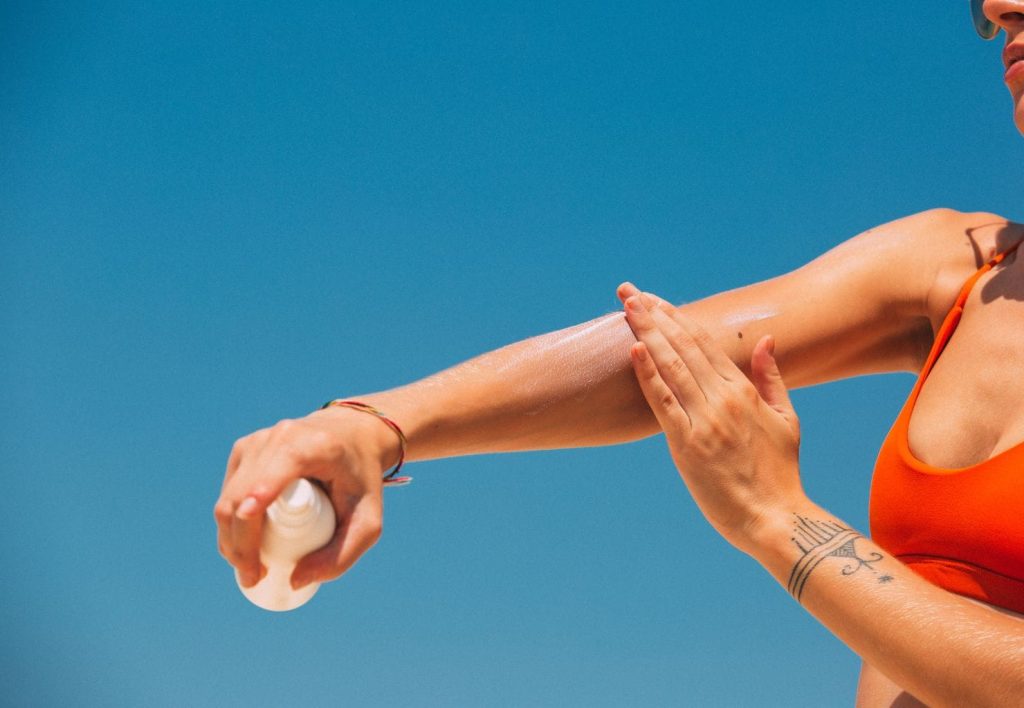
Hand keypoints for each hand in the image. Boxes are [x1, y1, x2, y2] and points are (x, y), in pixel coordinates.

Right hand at [214, 405, 399, 588]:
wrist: (353, 437)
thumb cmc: (362, 480)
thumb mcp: (368, 521)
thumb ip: (342, 556)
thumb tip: (294, 580)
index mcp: (313, 446)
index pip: (274, 474)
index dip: (257, 501)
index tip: (249, 535)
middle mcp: (279, 437)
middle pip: (242, 496)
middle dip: (240, 544)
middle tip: (254, 577)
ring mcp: (257, 440)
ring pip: (229, 497)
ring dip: (230, 538)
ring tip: (250, 567)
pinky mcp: (244, 448)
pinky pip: (228, 492)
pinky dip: (231, 521)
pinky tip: (242, 544)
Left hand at [620, 286, 805, 553]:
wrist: (776, 518)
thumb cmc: (780, 472)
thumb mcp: (785, 419)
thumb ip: (771, 378)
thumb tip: (766, 340)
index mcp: (742, 391)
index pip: (704, 343)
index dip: (676, 317)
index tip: (654, 299)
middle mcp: (722, 399)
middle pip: (683, 346)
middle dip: (654, 315)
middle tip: (628, 291)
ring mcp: (704, 420)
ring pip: (671, 366)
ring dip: (647, 333)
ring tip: (627, 306)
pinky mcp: (687, 445)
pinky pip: (663, 403)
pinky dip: (648, 374)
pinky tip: (634, 349)